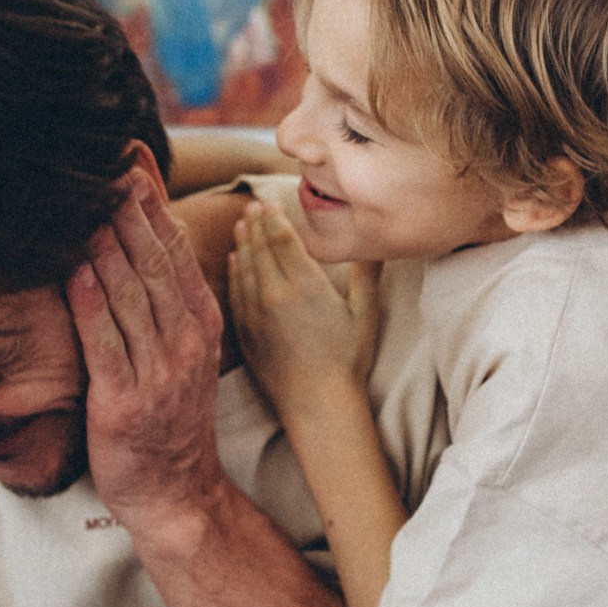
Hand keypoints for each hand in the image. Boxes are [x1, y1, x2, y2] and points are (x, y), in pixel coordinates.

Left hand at [67, 166, 230, 527]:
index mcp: (200, 322)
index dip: (151, 203)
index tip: (128, 161)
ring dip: (105, 242)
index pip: (174, 250)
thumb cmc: (168, 417)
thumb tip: (144, 237)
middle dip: (127, 209)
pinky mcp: (124, 401)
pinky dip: (90, 303)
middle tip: (103, 164)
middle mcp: (185, 340)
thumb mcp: (182, 351)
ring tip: (84, 200)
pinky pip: (106, 342)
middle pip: (153, 260)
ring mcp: (158, 371)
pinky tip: (74, 269)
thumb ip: (164, 298)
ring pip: (130, 292)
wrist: (177, 492)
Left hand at [227, 200, 380, 419]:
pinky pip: (234, 292)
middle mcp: (273, 294)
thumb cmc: (348, 360)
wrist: (318, 403)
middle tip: (251, 207)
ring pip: (242, 267)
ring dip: (241, 244)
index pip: (281, 238)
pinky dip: (233, 272)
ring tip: (241, 226)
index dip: (273, 217)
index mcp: (304, 284)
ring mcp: (254, 313)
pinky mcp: (245, 332)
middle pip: (258, 247)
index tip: (270, 203)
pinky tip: (234, 262)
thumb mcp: (365, 314)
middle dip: (254, 224)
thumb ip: (366, 275)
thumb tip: (374, 246)